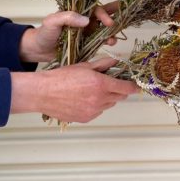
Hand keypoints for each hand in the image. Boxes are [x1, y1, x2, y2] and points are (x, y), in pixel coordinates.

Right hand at [10, 57, 138, 122]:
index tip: (136, 85)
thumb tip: (116, 62)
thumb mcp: (84, 66)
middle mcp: (99, 99)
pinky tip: (84, 98)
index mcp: (101, 84)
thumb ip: (103, 64)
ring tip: (92, 90)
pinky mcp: (86, 118)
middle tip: (110, 83)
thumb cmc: (62, 77)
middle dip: (118, 90)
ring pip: (108, 104)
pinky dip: (96, 105)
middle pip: (119, 97)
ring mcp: (93, 111)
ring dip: (106, 97)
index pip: (126, 88)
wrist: (43, 93)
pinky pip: (98, 111)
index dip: (133, 86)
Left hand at [19, 1, 118, 62]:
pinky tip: (109, 44)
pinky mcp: (86, 43)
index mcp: (77, 11)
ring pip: (104, 29)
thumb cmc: (43, 33)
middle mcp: (84, 20)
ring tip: (113, 40)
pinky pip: (99, 41)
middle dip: (114, 16)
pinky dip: (106, 42)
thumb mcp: (52, 21)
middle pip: (103, 15)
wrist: (38, 50)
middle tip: (122, 20)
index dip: (104, 14)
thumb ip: (67, 17)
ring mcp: (86, 32)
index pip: (95, 9)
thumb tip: (86, 21)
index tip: (108, 22)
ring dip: (111, 33)